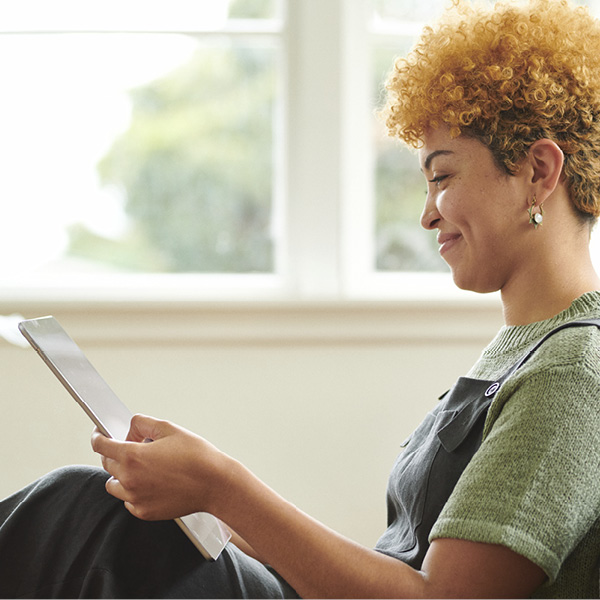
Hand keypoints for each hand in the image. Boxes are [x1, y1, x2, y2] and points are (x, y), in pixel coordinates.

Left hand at [91, 414, 228, 520]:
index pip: (101, 445)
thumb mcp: (170, 428)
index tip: (99, 434)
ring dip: (121, 473)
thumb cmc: (196, 456)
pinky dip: (133, 490)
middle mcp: (129, 479)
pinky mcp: (144, 511)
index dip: (98, 436)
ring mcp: (135, 498)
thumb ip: (143, 423)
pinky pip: (127, 500)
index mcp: (133, 456)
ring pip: (114, 484)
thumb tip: (132, 426)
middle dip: (115, 452)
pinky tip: (151, 482)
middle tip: (134, 445)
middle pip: (107, 463)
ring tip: (142, 466)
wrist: (214, 484)